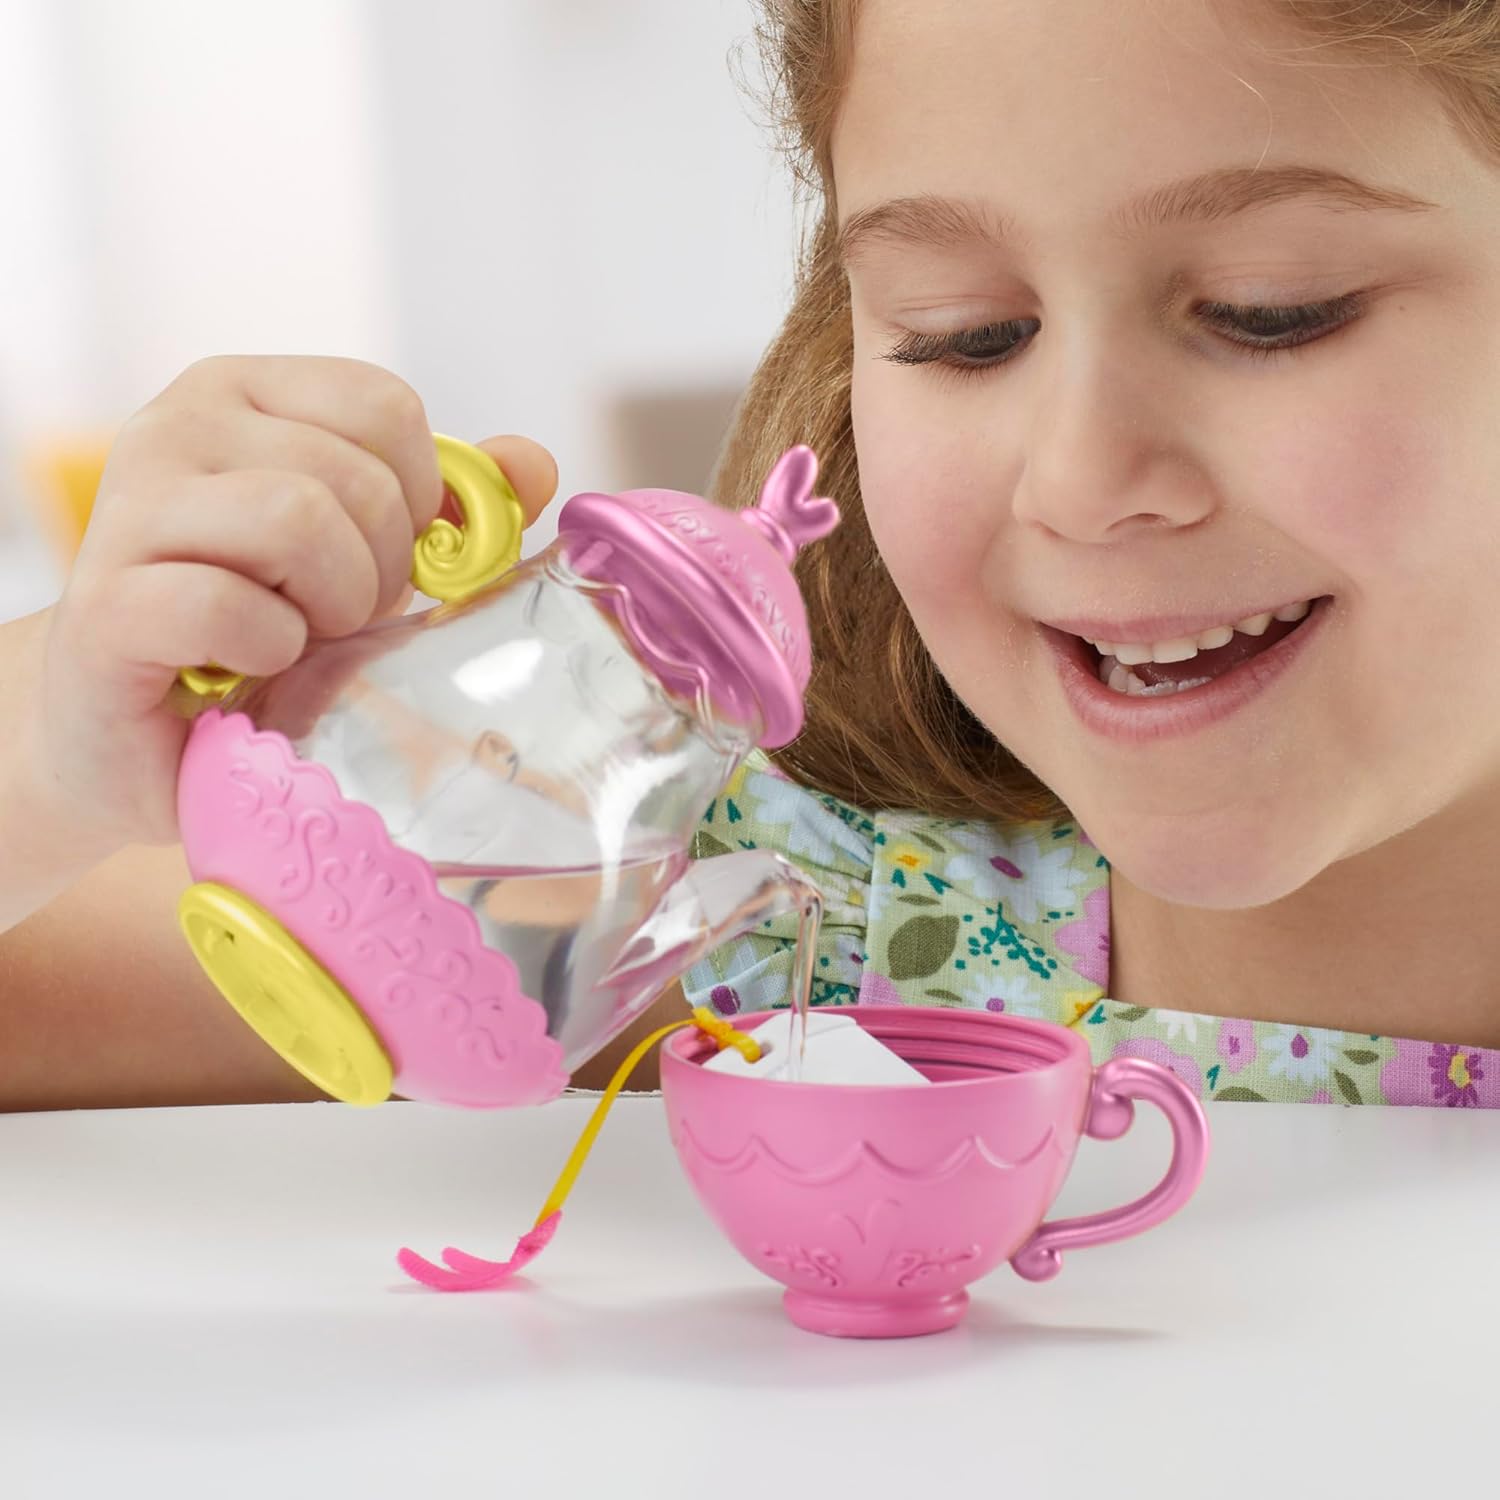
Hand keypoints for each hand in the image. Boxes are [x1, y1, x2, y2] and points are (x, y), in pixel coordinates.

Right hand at [27, 355, 557, 856]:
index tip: (386, 557)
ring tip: (299, 637)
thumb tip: (531, 464)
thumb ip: (445, 505)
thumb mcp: (362, 556)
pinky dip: (270, 652)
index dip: (418, 496)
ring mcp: (130, 507)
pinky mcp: (107, 604)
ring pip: (296, 518)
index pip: (387, 405)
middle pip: (355, 473)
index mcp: (245, 394)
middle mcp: (177, 426)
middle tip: (338, 616)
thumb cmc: (255, 630)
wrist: (133, 730)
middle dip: (379, 568)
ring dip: (330, 606)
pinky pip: (234, 608)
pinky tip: (248, 667)